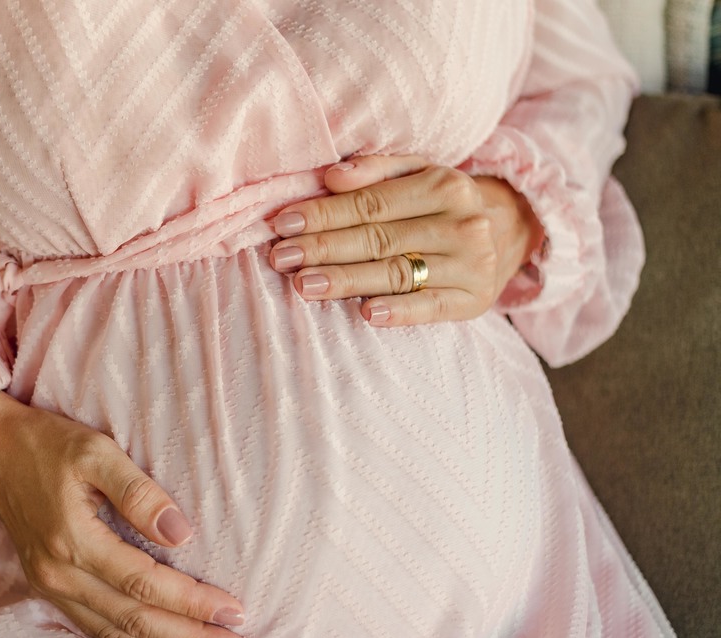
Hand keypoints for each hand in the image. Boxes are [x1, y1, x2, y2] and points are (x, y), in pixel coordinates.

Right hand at [0, 392, 251, 637]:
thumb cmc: (47, 443)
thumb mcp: (95, 451)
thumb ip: (138, 492)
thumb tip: (181, 534)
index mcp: (72, 540)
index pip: (144, 584)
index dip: (191, 602)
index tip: (234, 612)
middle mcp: (60, 574)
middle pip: (134, 621)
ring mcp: (51, 586)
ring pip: (116, 635)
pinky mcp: (50, 589)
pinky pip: (98, 630)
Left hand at [268, 154, 544, 325]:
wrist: (510, 232)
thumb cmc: (443, 204)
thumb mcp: (419, 174)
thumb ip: (375, 170)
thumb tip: (331, 177)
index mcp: (444, 185)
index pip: (371, 203)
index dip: (324, 213)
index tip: (283, 223)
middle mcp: (461, 223)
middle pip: (379, 238)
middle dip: (324, 247)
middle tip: (281, 256)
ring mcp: (470, 265)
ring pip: (397, 273)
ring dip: (347, 280)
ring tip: (304, 284)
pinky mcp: (472, 301)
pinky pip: (430, 308)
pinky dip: (399, 311)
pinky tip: (366, 313)